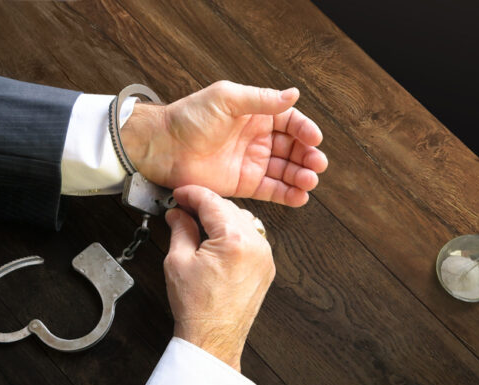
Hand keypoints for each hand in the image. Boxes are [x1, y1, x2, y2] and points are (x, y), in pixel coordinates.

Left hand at [119, 80, 327, 206]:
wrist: (162, 146)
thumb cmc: (188, 118)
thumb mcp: (227, 99)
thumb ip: (261, 99)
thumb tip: (293, 93)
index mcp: (255, 115)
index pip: (290, 121)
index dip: (305, 130)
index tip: (314, 139)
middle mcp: (256, 139)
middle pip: (292, 148)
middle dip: (307, 157)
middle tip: (316, 164)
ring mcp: (251, 163)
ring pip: (285, 171)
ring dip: (301, 176)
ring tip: (310, 182)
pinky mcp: (243, 185)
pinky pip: (271, 191)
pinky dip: (287, 195)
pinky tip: (300, 197)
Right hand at [163, 185, 274, 370]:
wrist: (213, 338)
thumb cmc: (197, 307)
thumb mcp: (178, 261)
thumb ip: (181, 229)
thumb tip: (179, 213)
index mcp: (235, 240)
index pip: (212, 202)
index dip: (191, 194)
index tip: (179, 194)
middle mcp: (256, 245)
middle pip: (229, 208)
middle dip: (206, 205)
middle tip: (183, 209)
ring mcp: (265, 257)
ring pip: (243, 221)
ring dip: (222, 218)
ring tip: (199, 226)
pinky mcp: (266, 268)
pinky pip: (251, 238)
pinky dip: (234, 234)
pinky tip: (216, 241)